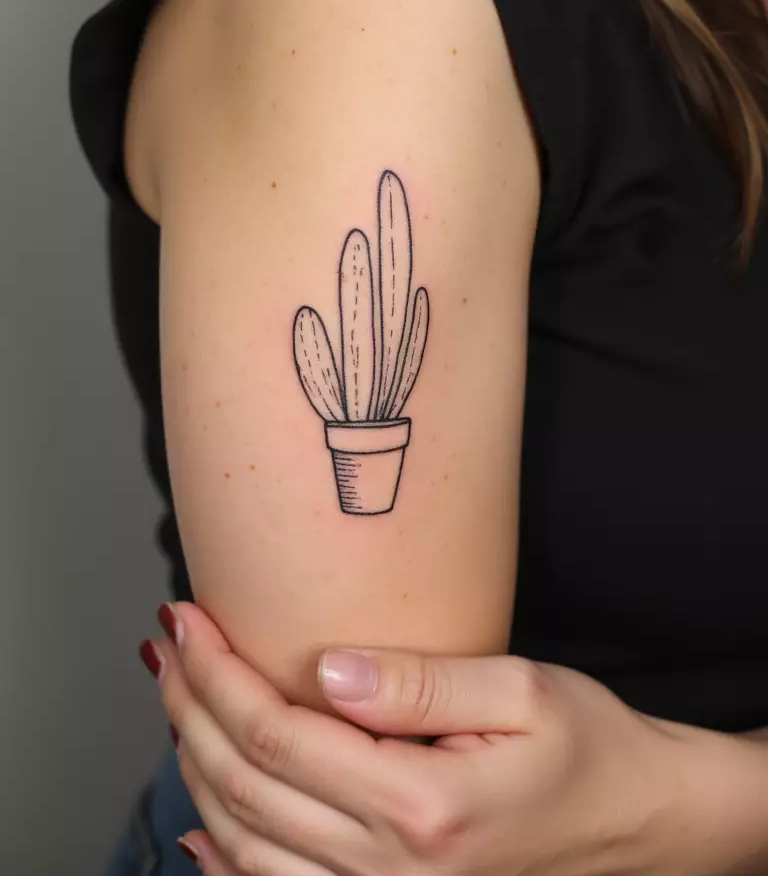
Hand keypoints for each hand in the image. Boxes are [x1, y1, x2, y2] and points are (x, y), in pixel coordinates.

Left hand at [145, 602, 721, 875]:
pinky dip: (222, 860)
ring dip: (193, 765)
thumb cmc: (586, 749)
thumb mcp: (521, 692)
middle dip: (188, 707)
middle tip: (166, 645)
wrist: (634, 824)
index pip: (277, 732)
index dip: (217, 672)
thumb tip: (327, 669)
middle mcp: (389, 871)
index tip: (187, 620)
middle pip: (243, 785)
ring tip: (174, 699)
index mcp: (422, 806)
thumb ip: (420, 683)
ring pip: (242, 844)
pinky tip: (196, 823)